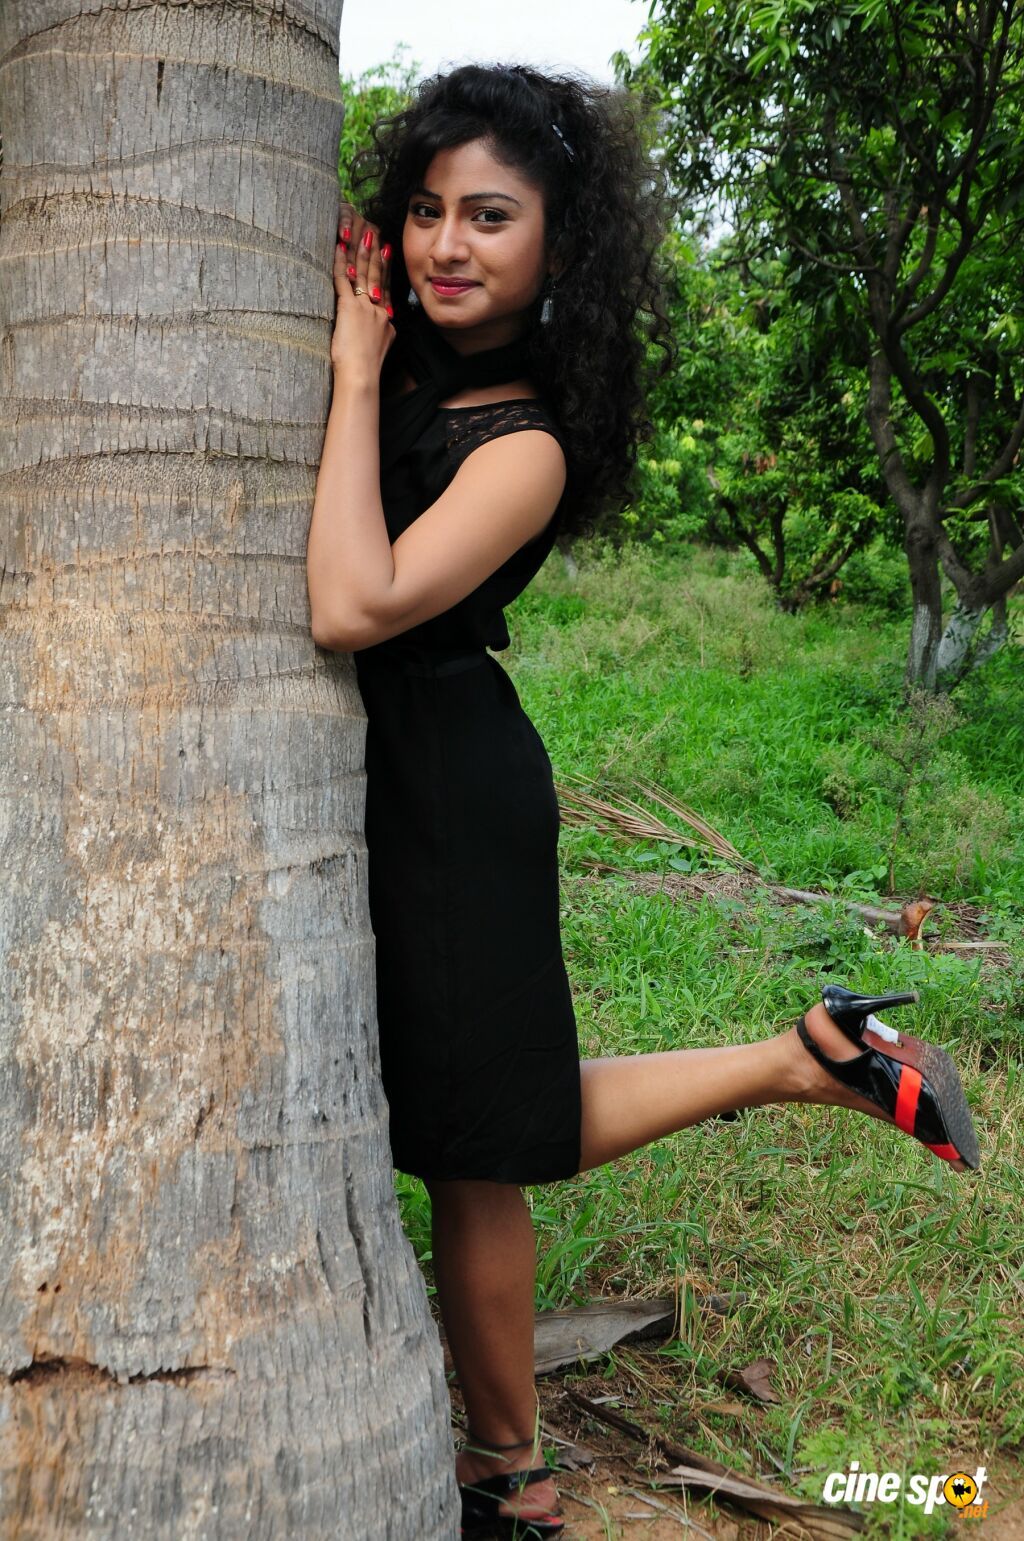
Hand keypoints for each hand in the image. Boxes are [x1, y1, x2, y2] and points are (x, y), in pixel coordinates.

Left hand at [331, 201, 394, 377]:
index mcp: (386, 322)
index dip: (385, 269)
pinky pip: (343, 280)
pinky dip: (340, 262)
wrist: (362, 378)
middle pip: (377, 276)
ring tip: (361, 231)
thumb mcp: (379, 351)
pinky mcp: (349, 308)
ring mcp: (365, 308)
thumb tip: (380, 332)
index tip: (387, 251)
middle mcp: (379, 311)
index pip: (385, 289)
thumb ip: (380, 337)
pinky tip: (338, 247)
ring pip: (363, 273)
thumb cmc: (365, 372)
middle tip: (376, 232)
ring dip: (361, 250)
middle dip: (376, 252)